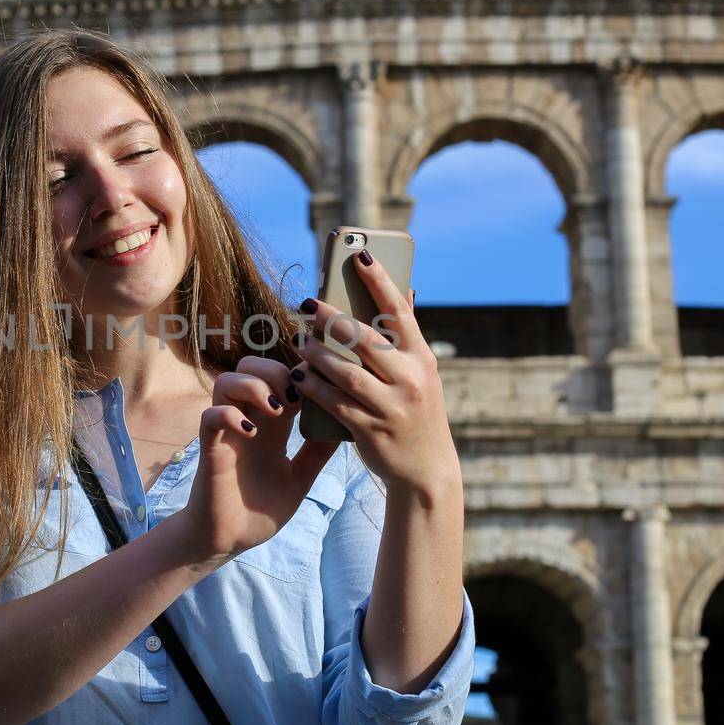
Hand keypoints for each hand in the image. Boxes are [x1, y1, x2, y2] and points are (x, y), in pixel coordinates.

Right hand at [181, 356, 339, 567]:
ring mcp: (227, 432)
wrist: (228, 541)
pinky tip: (252, 433)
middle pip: (250, 366)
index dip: (297, 372)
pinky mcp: (211, 449)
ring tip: (277, 410)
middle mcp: (247, 420)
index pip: (279, 378)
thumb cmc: (259, 511)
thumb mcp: (299, 479)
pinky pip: (211, 416)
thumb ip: (317, 453)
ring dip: (254, 386)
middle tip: (296, 397)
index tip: (319, 384)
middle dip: (275, 371)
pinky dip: (230, 416)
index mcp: (271, 425)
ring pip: (227, 381)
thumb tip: (346, 426)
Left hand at [290, 252, 460, 501]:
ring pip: (346, 373)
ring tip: (298, 340)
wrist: (426, 470)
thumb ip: (407, 336)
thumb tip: (406, 288)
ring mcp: (392, 407)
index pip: (400, 312)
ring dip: (317, 354)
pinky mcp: (371, 430)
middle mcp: (411, 380)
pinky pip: (335, 403)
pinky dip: (313, 387)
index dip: (379, 281)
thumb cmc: (416, 411)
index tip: (359, 255)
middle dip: (333, 319)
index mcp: (423, 359)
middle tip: (307, 304)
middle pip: (366, 341)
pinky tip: (297, 374)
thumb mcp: (421, 373)